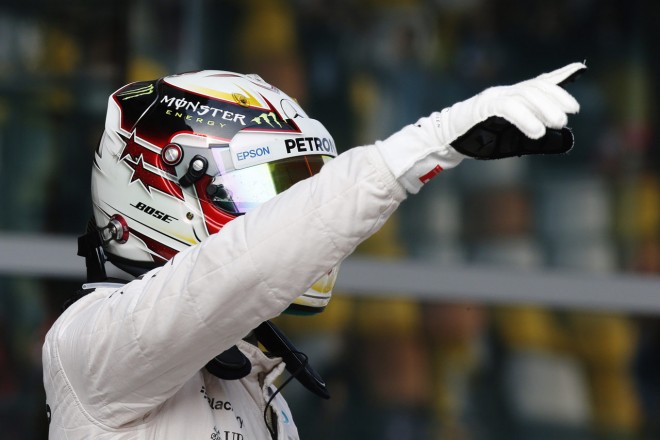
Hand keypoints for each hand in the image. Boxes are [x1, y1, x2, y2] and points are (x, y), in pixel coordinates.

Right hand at [445, 62, 585, 158]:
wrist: (447, 142)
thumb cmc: (480, 142)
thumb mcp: (514, 141)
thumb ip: (538, 141)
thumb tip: (566, 140)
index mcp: (512, 98)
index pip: (538, 82)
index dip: (558, 76)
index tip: (577, 70)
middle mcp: (505, 93)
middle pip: (536, 86)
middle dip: (557, 97)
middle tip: (570, 114)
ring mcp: (494, 97)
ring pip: (526, 94)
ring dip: (545, 108)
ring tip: (559, 124)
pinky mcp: (484, 106)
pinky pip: (509, 108)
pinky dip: (526, 119)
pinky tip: (537, 132)